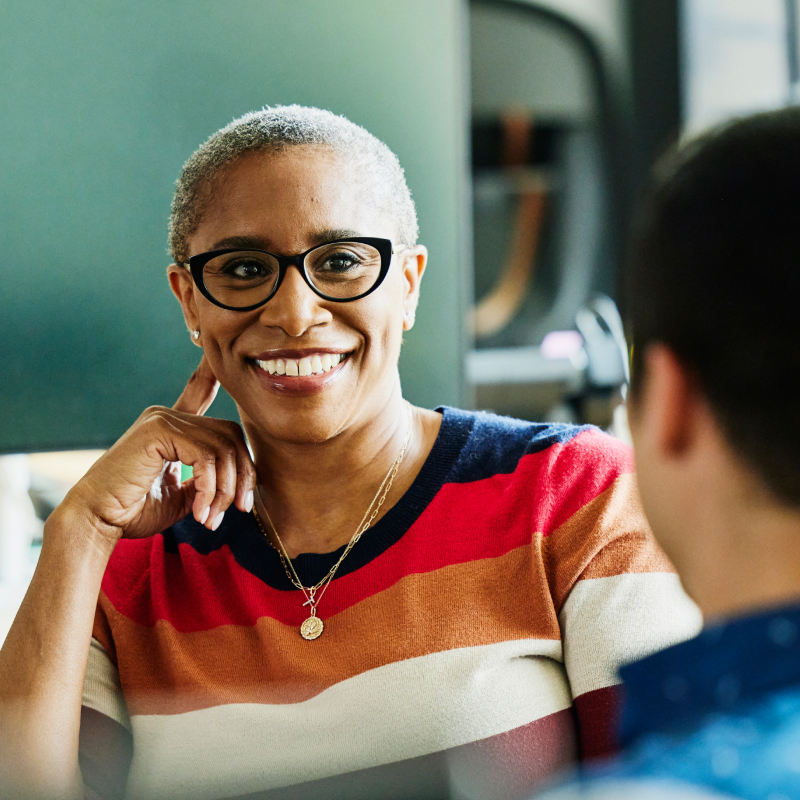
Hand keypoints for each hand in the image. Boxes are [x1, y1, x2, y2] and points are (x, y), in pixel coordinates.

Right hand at [57, 355, 256, 547]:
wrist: (97, 521)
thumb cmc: (133, 511)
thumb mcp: (182, 496)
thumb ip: (207, 481)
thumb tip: (237, 480)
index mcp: (170, 428)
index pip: (198, 394)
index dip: (210, 376)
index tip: (217, 359)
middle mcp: (166, 416)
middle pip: (230, 435)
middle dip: (243, 475)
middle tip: (238, 508)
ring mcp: (161, 420)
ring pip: (222, 448)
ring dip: (225, 489)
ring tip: (212, 517)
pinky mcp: (157, 431)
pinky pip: (205, 456)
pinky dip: (211, 487)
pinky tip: (201, 511)